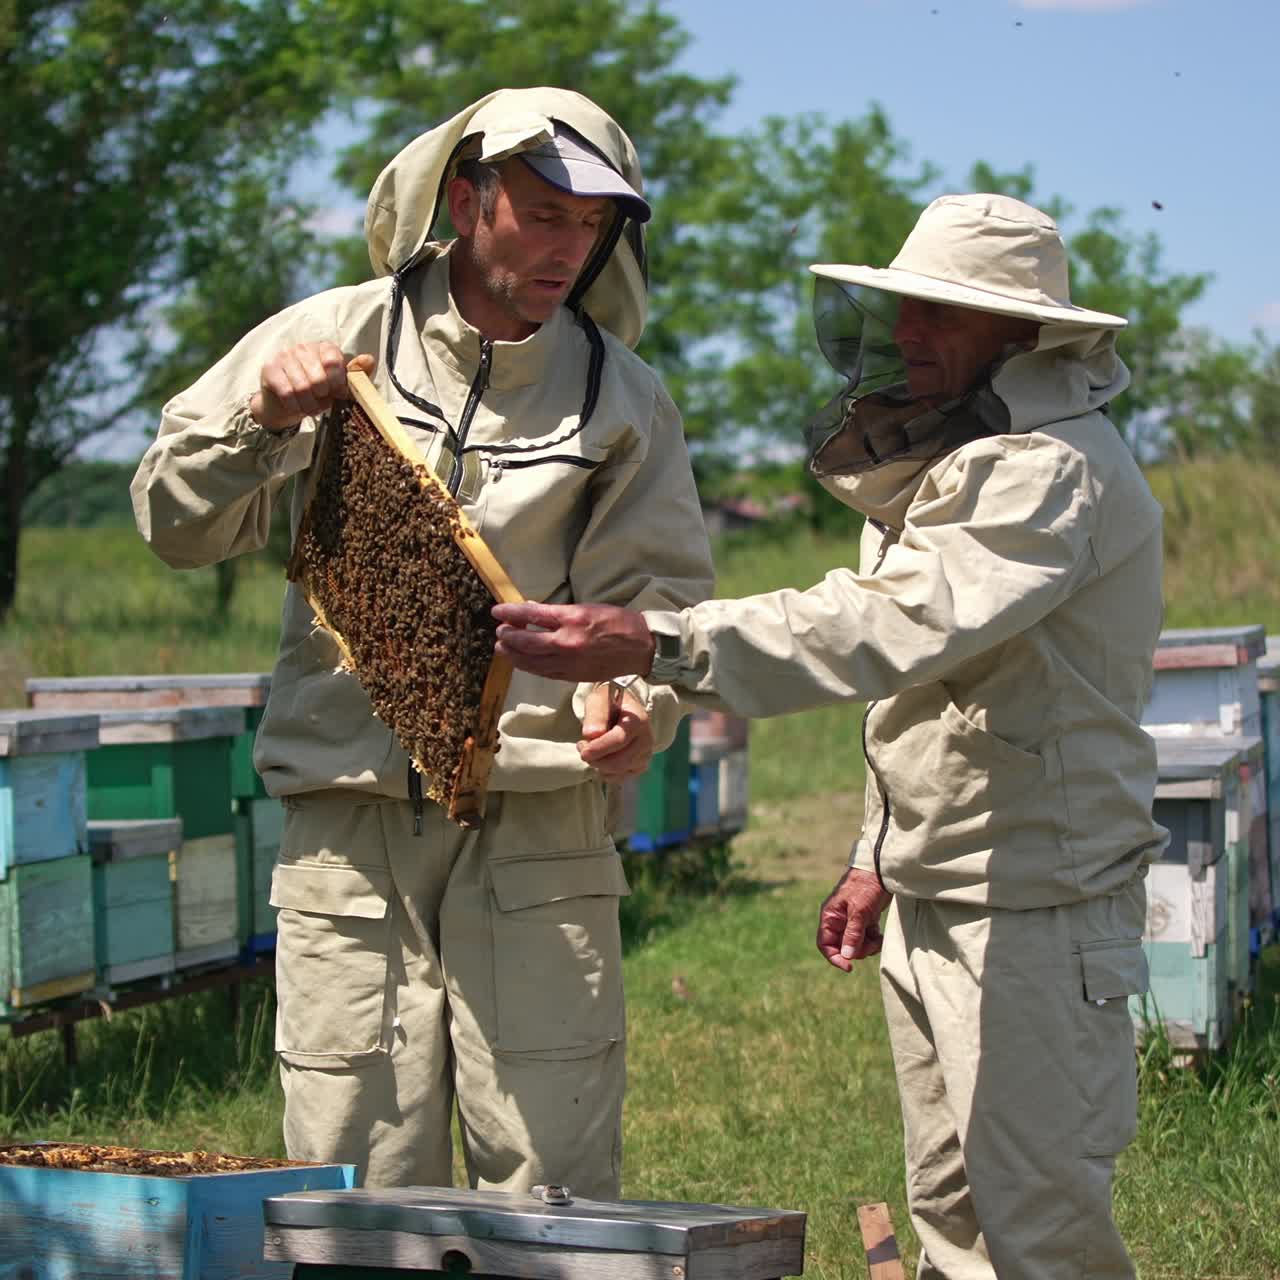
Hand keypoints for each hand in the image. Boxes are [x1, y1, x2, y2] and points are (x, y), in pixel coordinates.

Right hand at [249, 344, 375, 431]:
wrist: (286, 405)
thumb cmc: (317, 393)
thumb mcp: (340, 386)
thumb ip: (356, 374)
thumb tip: (369, 359)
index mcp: (324, 348)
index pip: (334, 361)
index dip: (337, 383)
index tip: (337, 393)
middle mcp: (303, 347)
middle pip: (318, 378)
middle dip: (322, 397)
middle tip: (320, 400)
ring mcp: (284, 356)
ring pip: (302, 388)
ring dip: (309, 405)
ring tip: (309, 406)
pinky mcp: (269, 369)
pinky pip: (287, 393)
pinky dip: (295, 406)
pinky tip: (296, 406)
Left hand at [493, 601, 655, 682]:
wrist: (641, 647)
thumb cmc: (617, 622)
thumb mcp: (587, 608)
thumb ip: (558, 613)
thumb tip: (533, 611)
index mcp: (572, 619)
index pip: (532, 615)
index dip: (510, 613)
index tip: (497, 611)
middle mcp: (567, 641)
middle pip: (526, 642)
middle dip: (508, 637)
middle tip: (499, 632)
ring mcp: (569, 661)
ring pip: (532, 661)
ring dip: (513, 655)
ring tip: (503, 648)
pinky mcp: (573, 676)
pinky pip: (544, 672)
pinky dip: (530, 666)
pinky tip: (523, 662)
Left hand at [578, 684, 652, 778]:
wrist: (621, 709)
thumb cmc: (609, 703)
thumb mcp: (599, 700)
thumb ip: (596, 714)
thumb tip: (591, 734)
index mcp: (638, 720)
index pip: (619, 740)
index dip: (599, 748)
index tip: (583, 750)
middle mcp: (646, 739)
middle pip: (619, 760)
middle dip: (596, 759)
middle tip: (581, 747)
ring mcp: (645, 754)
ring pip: (619, 771)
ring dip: (599, 765)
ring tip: (590, 750)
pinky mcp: (641, 766)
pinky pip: (621, 778)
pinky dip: (606, 773)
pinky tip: (600, 760)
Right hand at [816, 868, 892, 971]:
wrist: (882, 870)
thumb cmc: (865, 886)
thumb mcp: (859, 911)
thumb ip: (852, 934)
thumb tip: (846, 957)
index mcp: (830, 916)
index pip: (825, 944)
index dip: (834, 957)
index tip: (849, 966)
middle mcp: (839, 919)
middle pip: (842, 946)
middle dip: (856, 950)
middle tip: (871, 945)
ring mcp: (852, 920)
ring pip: (855, 944)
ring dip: (867, 946)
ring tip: (878, 939)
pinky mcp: (865, 919)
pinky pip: (866, 938)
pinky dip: (873, 940)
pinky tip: (880, 936)